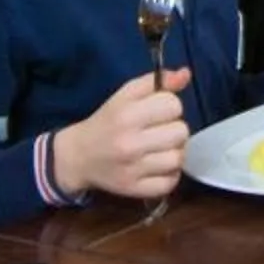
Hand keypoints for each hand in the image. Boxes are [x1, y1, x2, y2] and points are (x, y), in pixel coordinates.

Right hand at [52, 67, 191, 200]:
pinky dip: (169, 174)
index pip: (173, 105)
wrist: (78, 157)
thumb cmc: (106, 122)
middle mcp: (130, 144)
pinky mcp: (135, 190)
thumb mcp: (125, 96)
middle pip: (181, 132)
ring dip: (173, 152)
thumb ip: (155, 83)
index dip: (169, 106)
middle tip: (159, 131)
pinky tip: (157, 166)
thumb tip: (185, 74)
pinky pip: (171, 182)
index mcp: (126, 116)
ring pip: (178, 158)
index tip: (157, 111)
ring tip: (159, 149)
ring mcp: (133, 170)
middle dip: (173, 129)